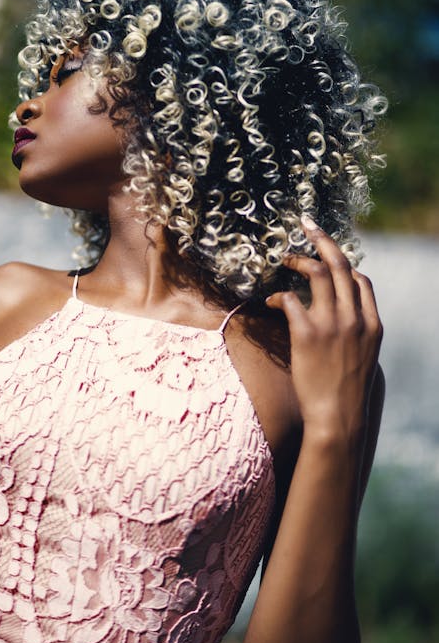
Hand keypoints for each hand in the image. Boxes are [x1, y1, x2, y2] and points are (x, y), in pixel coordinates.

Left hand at [266, 216, 382, 444]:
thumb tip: (342, 323)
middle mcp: (355, 319)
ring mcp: (332, 324)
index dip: (345, 265)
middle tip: (308, 224)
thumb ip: (356, 336)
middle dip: (323, 239)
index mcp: (372, 325)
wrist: (339, 419)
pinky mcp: (307, 334)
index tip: (329, 259)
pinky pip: (291, 299)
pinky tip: (270, 300)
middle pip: (341, 265)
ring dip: (299, 260)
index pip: (362, 281)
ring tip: (285, 258)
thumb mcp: (364, 361)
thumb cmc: (346, 394)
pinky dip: (278, 294)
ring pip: (318, 273)